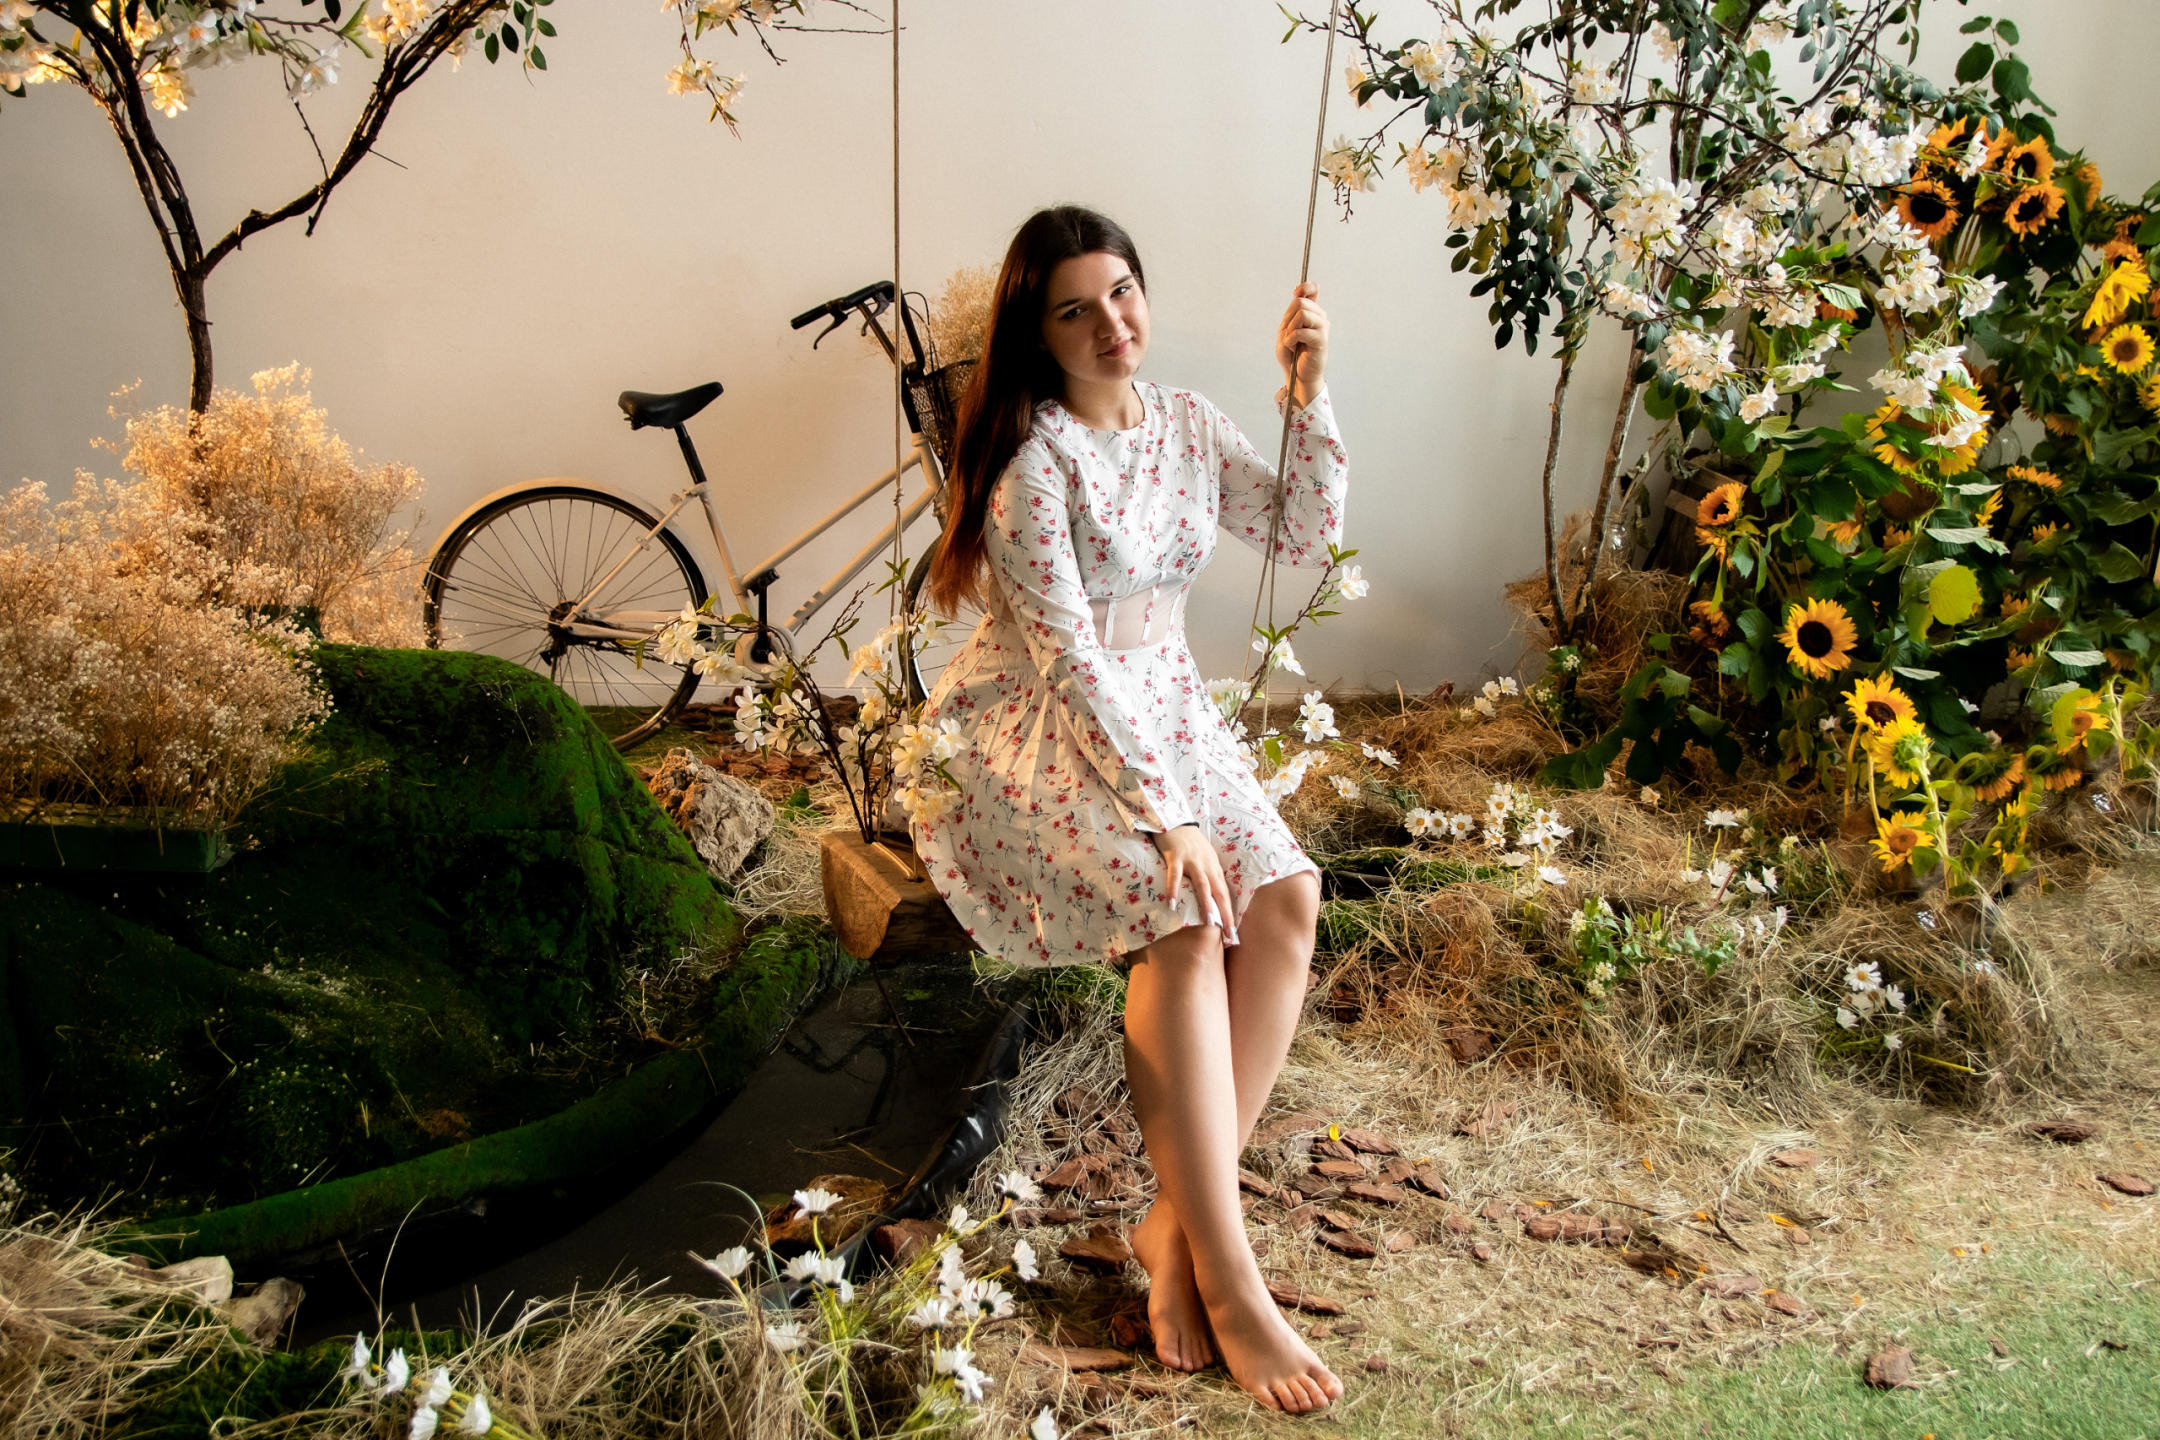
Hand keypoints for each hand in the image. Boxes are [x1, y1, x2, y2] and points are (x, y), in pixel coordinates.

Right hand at [1152, 824, 1239, 944]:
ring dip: (1206, 903)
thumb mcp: (1204, 859)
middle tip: (1230, 935)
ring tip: (1210, 922)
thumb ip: (1208, 876)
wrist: (1175, 820)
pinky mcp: (1176, 856)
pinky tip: (1172, 904)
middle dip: (1226, 914)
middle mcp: (1207, 865)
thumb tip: (1212, 900)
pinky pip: (1175, 875)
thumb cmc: (1189, 843)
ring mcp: (1192, 861)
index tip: (1234, 934)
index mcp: (1214, 868)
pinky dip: (1174, 890)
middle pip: (1219, 892)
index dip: (1231, 914)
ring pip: (1202, 885)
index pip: (1225, 894)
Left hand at [1274, 281, 1328, 409]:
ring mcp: (1323, 328)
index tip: (1296, 292)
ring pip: (1302, 313)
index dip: (1305, 286)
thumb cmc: (1291, 354)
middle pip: (1300, 302)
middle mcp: (1320, 317)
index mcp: (1312, 313)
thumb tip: (1298, 293)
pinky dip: (1291, 340)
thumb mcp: (1286, 329)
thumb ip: (1292, 312)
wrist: (1296, 374)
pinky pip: (1300, 331)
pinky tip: (1294, 348)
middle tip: (1288, 334)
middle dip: (1287, 319)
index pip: (1313, 290)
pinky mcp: (1321, 339)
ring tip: (1291, 342)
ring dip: (1290, 329)